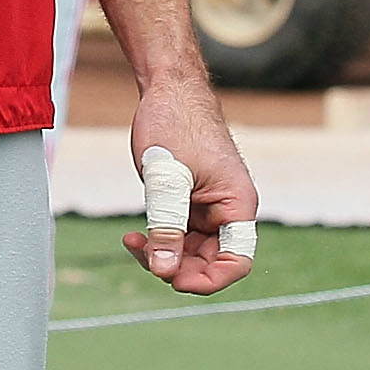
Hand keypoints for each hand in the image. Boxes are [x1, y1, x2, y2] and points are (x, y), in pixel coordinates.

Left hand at [118, 78, 256, 293]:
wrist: (167, 89)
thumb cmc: (174, 124)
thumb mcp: (166, 179)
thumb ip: (167, 226)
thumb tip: (163, 272)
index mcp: (237, 204)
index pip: (237, 262)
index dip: (209, 280)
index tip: (173, 280)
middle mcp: (229, 210)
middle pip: (211, 262)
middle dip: (177, 267)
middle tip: (142, 255)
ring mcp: (209, 208)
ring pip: (191, 252)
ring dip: (163, 255)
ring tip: (132, 242)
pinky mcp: (190, 203)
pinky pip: (179, 236)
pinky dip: (158, 241)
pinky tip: (133, 236)